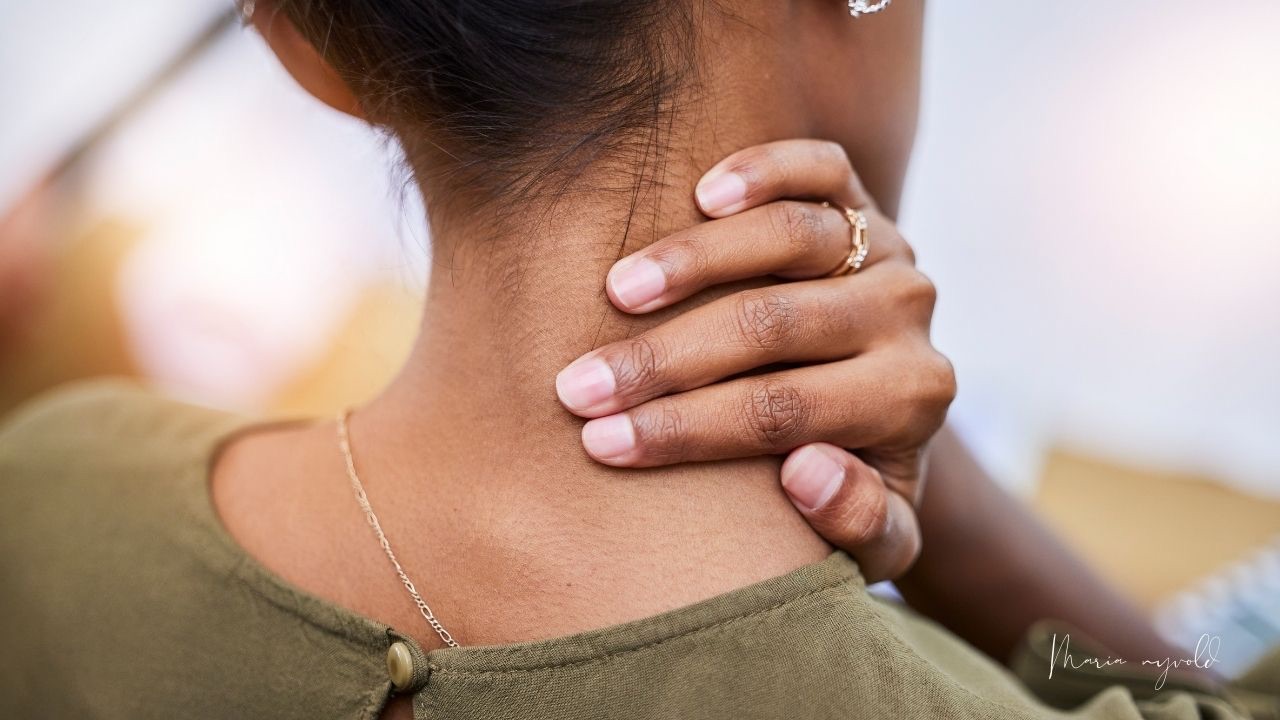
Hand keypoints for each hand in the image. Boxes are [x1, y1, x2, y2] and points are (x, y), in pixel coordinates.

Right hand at [554, 139, 954, 580]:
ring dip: (693, 262)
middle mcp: (906, 315)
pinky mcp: (862, 197)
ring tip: (614, 291)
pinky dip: (764, 171)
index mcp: (910, 399)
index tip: (601, 443)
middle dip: (664, 360)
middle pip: (775, 326)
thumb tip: (807, 471)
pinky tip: (702, 192)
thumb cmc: (851, 470)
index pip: (785, 413)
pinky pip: (822, 167)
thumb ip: (863, 527)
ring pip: (792, 237)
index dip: (686, 430)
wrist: (884, 396)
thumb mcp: (875, 537)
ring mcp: (885, 248)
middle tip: (577, 385)